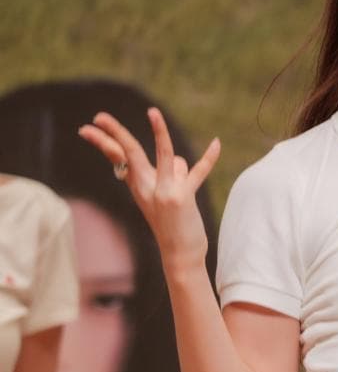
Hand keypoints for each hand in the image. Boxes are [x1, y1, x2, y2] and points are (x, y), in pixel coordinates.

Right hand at [78, 107, 219, 271]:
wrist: (180, 255)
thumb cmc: (172, 224)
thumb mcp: (163, 196)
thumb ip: (169, 174)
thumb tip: (178, 160)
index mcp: (139, 186)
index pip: (118, 158)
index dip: (103, 141)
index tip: (86, 128)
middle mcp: (148, 187)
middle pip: (130, 151)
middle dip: (115, 132)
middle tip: (98, 116)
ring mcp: (165, 192)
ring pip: (167, 155)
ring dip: (168, 147)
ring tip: (162, 138)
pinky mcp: (183, 198)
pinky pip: (199, 171)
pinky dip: (209, 158)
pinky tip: (216, 142)